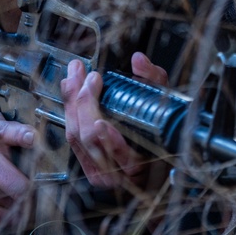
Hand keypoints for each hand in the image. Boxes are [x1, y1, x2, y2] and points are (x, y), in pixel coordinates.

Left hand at [60, 52, 167, 188]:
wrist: (156, 166)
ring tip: (74, 77)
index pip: (118, 149)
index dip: (103, 122)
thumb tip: (138, 60)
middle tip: (85, 74)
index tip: (95, 86)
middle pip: (89, 137)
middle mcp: (117, 174)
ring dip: (71, 103)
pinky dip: (70, 114)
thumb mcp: (166, 108)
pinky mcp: (89, 169)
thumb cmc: (164, 138)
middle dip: (82, 101)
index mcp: (140, 164)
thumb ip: (154, 82)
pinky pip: (73, 140)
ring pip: (76, 137)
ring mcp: (100, 174)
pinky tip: (70, 95)